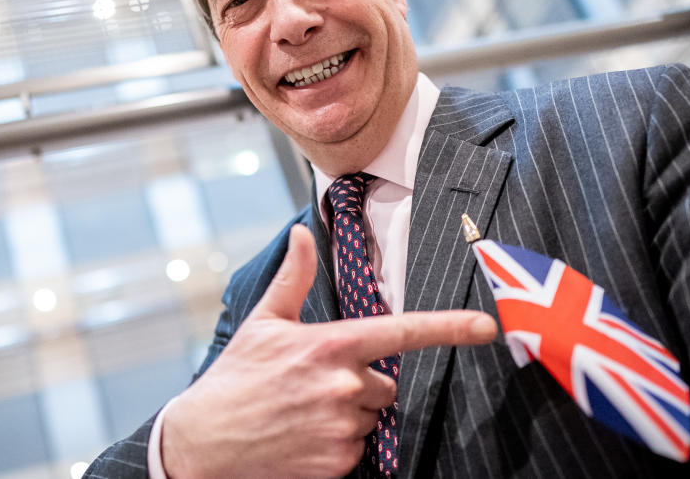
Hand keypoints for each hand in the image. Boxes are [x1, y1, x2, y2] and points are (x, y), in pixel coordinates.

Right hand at [161, 224, 496, 477]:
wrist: (203, 443)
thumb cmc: (235, 378)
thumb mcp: (264, 322)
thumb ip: (294, 277)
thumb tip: (303, 234)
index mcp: (330, 346)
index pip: (402, 333)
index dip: (449, 328)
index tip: (485, 326)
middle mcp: (343, 386)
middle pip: (386, 384)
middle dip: (362, 384)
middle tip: (316, 386)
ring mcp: (342, 428)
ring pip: (374, 416)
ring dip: (351, 414)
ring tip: (305, 412)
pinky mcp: (338, 463)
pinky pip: (360, 448)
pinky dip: (340, 443)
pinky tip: (305, 436)